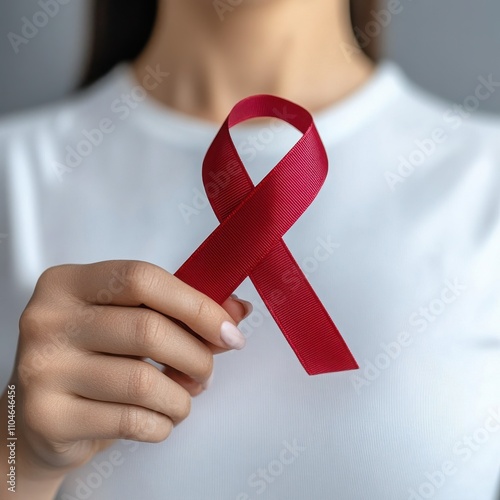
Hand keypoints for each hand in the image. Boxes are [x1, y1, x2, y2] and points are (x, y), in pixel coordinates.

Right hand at [5, 260, 250, 493]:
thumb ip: (182, 312)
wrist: (39, 418)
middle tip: (206, 370)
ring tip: (184, 397)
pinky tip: (161, 418)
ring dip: (182, 396)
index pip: (143, 279)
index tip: (228, 330)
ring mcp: (42, 368)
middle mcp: (48, 320)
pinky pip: (131, 421)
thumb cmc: (93, 359)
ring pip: (144, 381)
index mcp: (69, 283)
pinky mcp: (48, 417)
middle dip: (197, 356)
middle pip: (149, 330)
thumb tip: (237, 311)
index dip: (196, 305)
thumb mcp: (129, 322)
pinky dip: (162, 423)